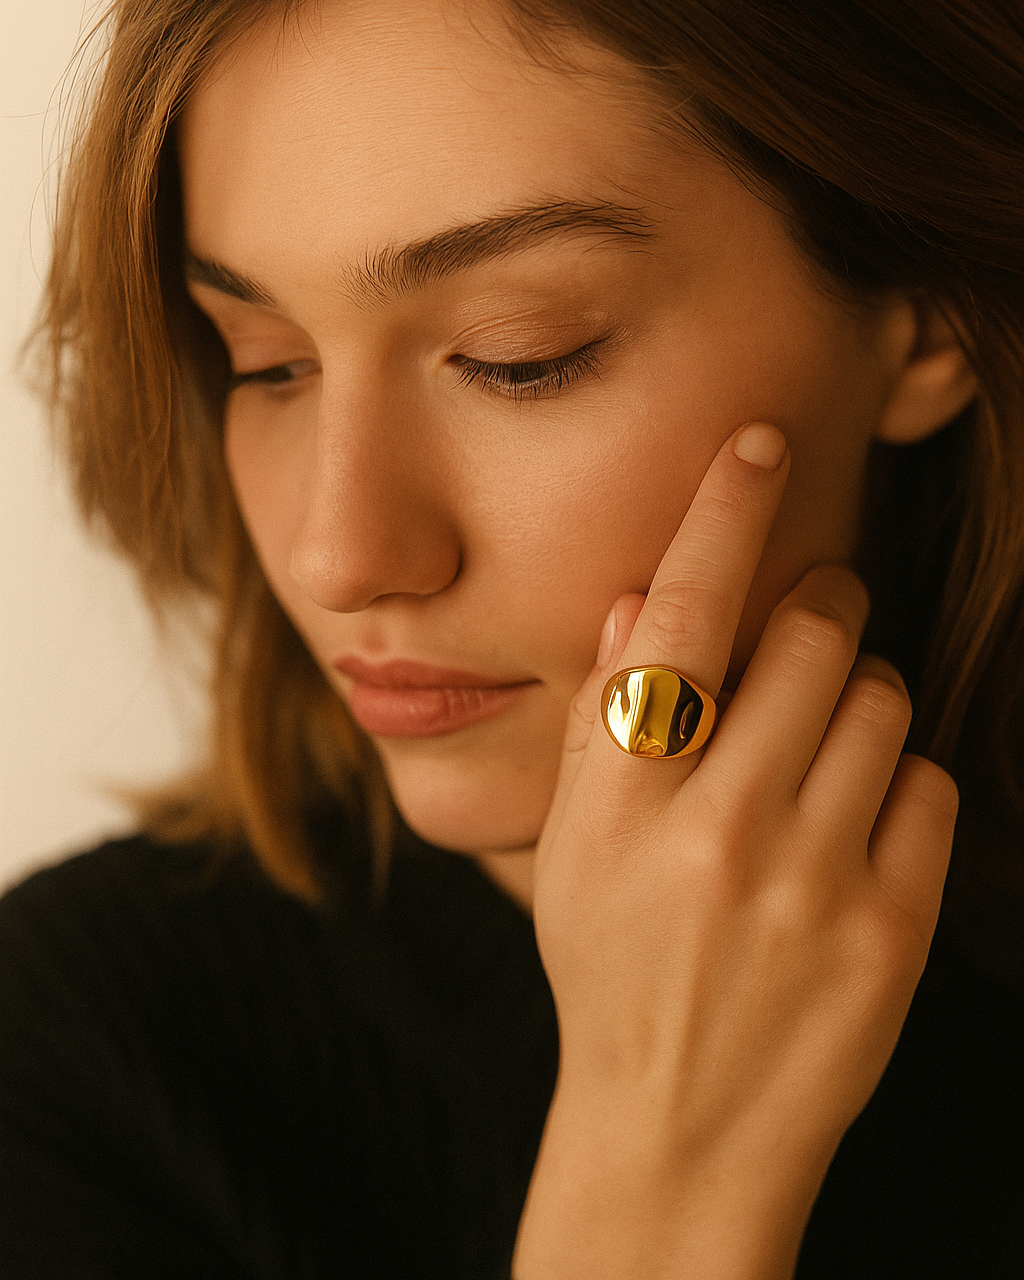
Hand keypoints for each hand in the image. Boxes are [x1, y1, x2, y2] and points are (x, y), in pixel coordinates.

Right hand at [514, 423, 958, 1279]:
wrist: (682, 1124)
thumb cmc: (613, 966)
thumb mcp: (572, 847)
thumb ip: (601, 718)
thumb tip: (636, 603)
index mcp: (623, 796)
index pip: (678, 615)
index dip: (722, 513)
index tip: (759, 444)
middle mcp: (717, 824)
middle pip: (813, 632)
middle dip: (818, 610)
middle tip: (805, 632)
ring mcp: (812, 878)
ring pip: (880, 697)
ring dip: (854, 701)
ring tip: (817, 762)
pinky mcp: (889, 927)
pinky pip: (925, 784)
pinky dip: (895, 787)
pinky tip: (850, 834)